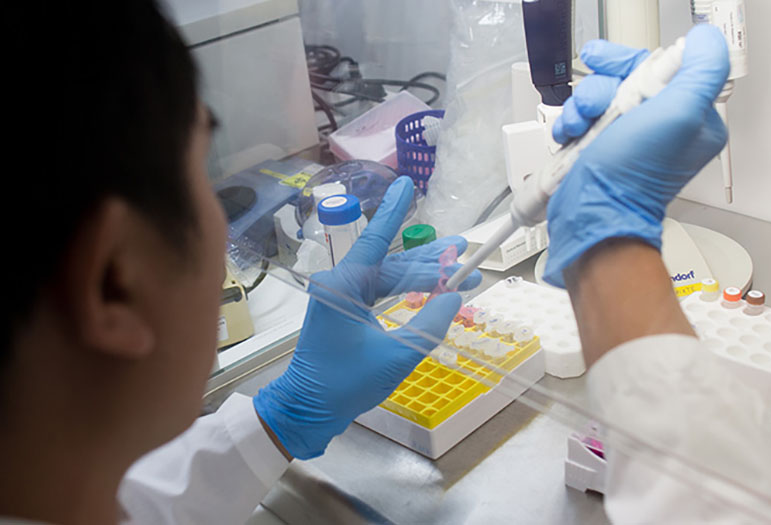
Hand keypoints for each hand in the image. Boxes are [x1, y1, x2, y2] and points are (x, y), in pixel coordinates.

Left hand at [254, 176, 481, 458]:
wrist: (307, 409)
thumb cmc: (345, 383)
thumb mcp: (396, 355)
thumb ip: (429, 324)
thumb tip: (454, 297)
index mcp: (344, 285)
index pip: (377, 241)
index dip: (395, 212)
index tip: (407, 184)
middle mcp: (340, 283)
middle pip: (390, 261)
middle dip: (428, 259)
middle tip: (462, 251)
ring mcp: (340, 297)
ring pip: (387, 277)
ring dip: (420, 275)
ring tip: (456, 268)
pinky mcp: (343, 312)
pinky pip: (378, 292)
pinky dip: (404, 291)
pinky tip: (429, 288)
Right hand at [544, 25, 729, 286]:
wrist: (591, 213)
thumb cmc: (631, 177)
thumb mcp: (678, 114)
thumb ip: (701, 70)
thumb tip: (705, 40)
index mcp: (692, 118)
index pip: (667, 68)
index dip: (635, 62)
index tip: (612, 66)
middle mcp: (662, 127)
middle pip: (629, 79)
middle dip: (602, 87)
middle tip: (594, 104)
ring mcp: (629, 138)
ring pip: (602, 97)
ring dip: (582, 106)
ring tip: (578, 127)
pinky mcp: (602, 148)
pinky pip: (584, 118)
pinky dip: (572, 122)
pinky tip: (569, 135)